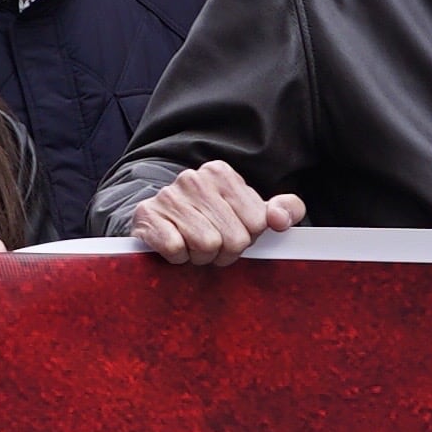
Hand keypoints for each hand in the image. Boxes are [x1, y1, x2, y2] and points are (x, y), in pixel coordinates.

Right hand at [127, 160, 303, 265]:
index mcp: (221, 173)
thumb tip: (279, 220)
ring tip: (192, 247)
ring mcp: (167, 196)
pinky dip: (178, 258)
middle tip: (212, 246)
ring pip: (206, 246)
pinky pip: (176, 249)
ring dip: (201, 257)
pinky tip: (174, 246)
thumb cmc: (210, 219)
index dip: (247, 237)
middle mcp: (193, 179)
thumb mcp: (251, 211)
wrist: (155, 221)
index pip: (258, 223)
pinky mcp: (147, 216)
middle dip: (225, 252)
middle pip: (234, 238)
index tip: (231, 232)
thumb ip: (284, 209)